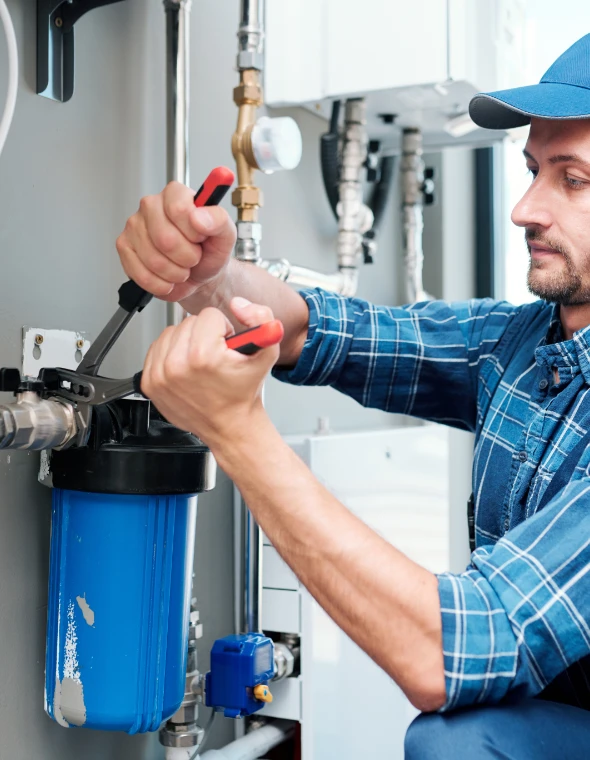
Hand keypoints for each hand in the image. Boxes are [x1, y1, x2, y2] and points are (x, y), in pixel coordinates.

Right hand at [116, 181, 236, 301]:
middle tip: (193, 257)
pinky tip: (168, 278)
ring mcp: (134, 226)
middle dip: (186, 257)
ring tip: (182, 268)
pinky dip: (160, 283)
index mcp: (175, 194)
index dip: (194, 232)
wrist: (200, 275)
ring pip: (153, 260)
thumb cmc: (209, 251)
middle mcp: (151, 205)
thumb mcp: (225, 235)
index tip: (200, 237)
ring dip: (175, 273)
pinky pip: (141, 274)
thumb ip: (218, 220)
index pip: (178, 209)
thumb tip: (198, 216)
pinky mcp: (124, 247)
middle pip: (165, 239)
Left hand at [141, 299, 278, 446]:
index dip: (223, 329)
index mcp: (203, 355)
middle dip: (204, 334)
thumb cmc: (244, 392)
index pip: (209, 316)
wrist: (230, 425)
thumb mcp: (268, 352)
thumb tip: (238, 304)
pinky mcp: (150, 382)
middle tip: (215, 356)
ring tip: (200, 362)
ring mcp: (160, 375)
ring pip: (171, 332)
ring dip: (186, 342)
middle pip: (188, 322)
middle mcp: (177, 365)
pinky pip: (156, 349)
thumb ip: (261, 318)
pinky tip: (186, 368)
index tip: (226, 347)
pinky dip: (171, 354)